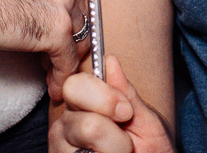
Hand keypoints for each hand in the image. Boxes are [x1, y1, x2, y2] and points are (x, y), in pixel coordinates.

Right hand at [0, 0, 84, 96]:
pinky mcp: (56, 28)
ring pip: (77, 33)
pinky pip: (67, 57)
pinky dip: (62, 75)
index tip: (52, 19)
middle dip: (67, 29)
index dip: (60, 4)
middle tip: (54, 49)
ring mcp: (62, 0)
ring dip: (67, 53)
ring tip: (53, 69)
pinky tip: (55, 85)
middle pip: (75, 6)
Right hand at [52, 55, 173, 152]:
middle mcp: (65, 127)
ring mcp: (60, 150)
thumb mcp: (146, 124)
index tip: (126, 112)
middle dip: (110, 121)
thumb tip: (110, 61)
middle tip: (126, 140)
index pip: (76, 82)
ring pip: (87, 129)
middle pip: (78, 103)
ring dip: (115, 146)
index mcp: (85, 108)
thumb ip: (127, 95)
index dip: (104, 94)